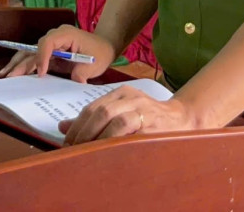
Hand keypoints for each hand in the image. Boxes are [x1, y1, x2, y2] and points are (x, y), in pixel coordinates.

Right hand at [0, 25, 114, 82]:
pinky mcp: (49, 54)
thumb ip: (82, 72)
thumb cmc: (99, 53)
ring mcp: (50, 45)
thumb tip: (75, 82)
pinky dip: (24, 66)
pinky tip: (13, 74)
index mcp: (65, 34)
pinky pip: (34, 58)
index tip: (41, 73)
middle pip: (33, 48)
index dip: (42, 57)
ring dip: (17, 64)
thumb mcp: (94, 64)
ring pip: (29, 53)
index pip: (47, 43)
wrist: (103, 48)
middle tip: (9, 76)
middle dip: (21, 62)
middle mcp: (54, 37)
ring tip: (4, 75)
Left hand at [61, 87, 199, 145]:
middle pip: (98, 111)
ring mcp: (139, 105)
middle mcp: (128, 95)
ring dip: (94, 136)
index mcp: (119, 92)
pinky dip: (111, 137)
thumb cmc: (149, 119)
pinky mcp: (148, 118)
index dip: (77, 125)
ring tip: (86, 150)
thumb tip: (63, 126)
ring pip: (109, 116)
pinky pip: (125, 125)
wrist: (181, 119)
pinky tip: (104, 147)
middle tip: (73, 148)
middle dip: (82, 132)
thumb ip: (94, 119)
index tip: (67, 141)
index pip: (91, 107)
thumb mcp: (121, 114)